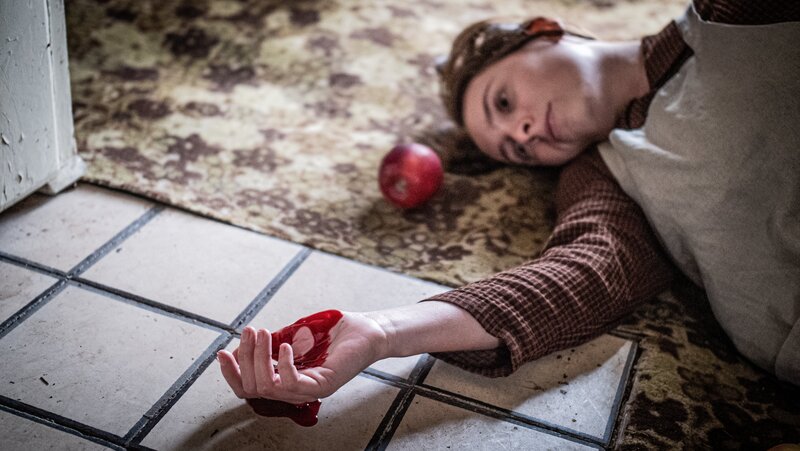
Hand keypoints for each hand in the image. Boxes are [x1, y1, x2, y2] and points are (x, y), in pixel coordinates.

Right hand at [217, 311, 387, 403]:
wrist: (368, 330)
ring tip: (261, 333)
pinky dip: (284, 365)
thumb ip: (270, 344)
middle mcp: (296, 390)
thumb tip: (239, 348)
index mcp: (286, 381)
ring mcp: (310, 390)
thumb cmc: (333, 332)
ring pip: (269, 387)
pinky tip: (284, 346)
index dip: (231, 374)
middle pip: (253, 388)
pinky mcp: (325, 384)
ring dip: (259, 358)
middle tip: (249, 332)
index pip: (249, 388)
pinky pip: (294, 384)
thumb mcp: (293, 335)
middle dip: (244, 359)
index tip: (221, 352)